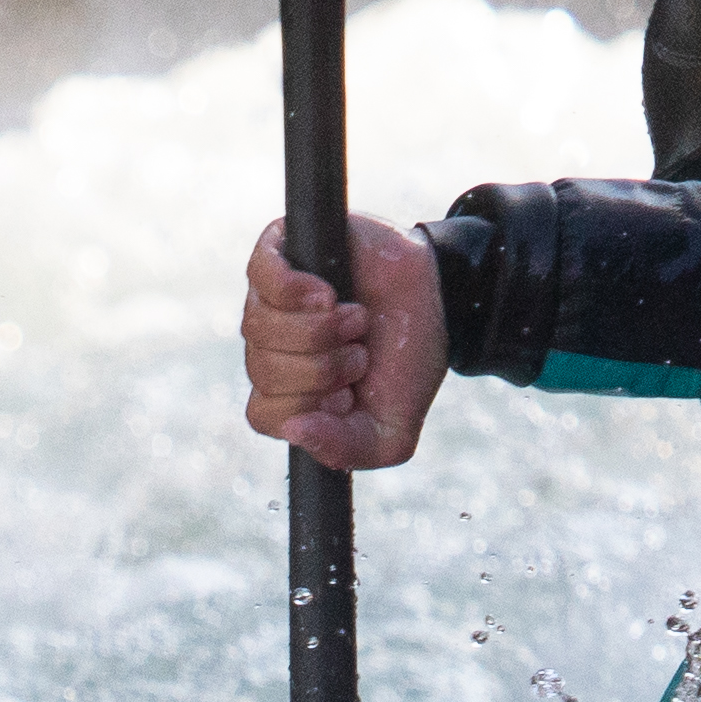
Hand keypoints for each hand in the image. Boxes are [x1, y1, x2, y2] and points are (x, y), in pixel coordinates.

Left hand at [239, 214, 441, 469]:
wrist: (441, 297)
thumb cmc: (406, 362)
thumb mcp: (391, 430)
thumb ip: (347, 449)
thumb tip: (295, 431)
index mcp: (287, 395)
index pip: (264, 415)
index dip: (309, 406)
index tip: (348, 394)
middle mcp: (270, 349)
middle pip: (263, 371)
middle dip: (323, 368)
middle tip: (361, 355)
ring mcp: (269, 301)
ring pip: (260, 328)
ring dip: (319, 330)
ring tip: (357, 321)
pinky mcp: (281, 253)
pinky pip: (262, 276)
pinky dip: (298, 292)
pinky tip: (330, 295)